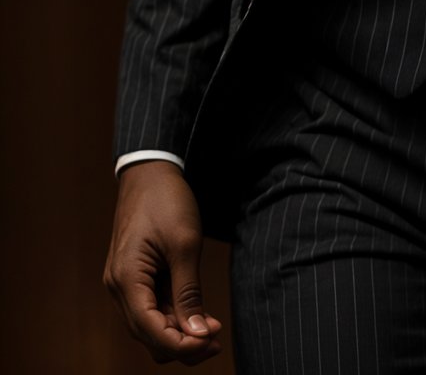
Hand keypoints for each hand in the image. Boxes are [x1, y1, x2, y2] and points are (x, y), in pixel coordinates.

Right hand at [104, 160, 222, 364]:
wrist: (150, 171)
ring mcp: (124, 283)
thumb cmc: (166, 200)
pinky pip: (151, 307)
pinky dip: (173, 315)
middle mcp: (118, 287)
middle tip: (217, 338)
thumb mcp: (185, 244)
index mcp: (125, 279)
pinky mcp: (134, 277)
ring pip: (150, 325)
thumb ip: (189, 291)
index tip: (211, 342)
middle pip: (148, 334)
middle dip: (182, 343)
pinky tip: (199, 314)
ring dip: (179, 331)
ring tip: (212, 327)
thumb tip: (197, 333)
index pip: (150, 329)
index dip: (181, 344)